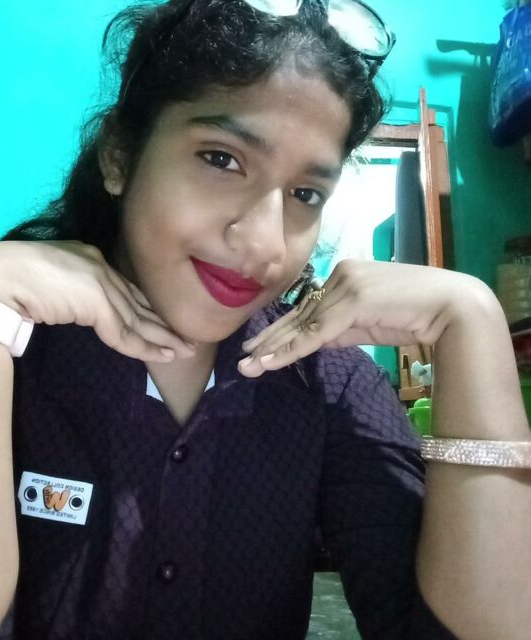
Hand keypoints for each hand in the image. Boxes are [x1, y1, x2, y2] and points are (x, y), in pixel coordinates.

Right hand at [0, 240, 195, 362]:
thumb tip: (79, 308)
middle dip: (164, 321)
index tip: (163, 322)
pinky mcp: (96, 302)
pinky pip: (124, 333)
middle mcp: (101, 266)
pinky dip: (144, 347)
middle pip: (139, 301)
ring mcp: (100, 282)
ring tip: (186, 349)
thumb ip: (72, 293)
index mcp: (91, 258)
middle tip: (187, 336)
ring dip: (163, 337)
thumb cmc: (12, 278)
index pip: (126, 288)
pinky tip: (164, 355)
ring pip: (139, 318)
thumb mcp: (51, 283)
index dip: (146, 308)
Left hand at [238, 259, 493, 376]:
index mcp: (342, 275)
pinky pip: (318, 331)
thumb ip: (339, 328)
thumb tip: (314, 340)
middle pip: (298, 314)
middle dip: (270, 339)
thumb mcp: (366, 323)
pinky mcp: (354, 299)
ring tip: (250, 365)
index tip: (260, 346)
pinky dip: (294, 348)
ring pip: (304, 324)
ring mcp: (346, 284)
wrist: (451, 306)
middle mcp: (339, 274)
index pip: (306, 308)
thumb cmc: (413, 314)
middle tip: (243, 357)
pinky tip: (272, 361)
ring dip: (275, 348)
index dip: (282, 330)